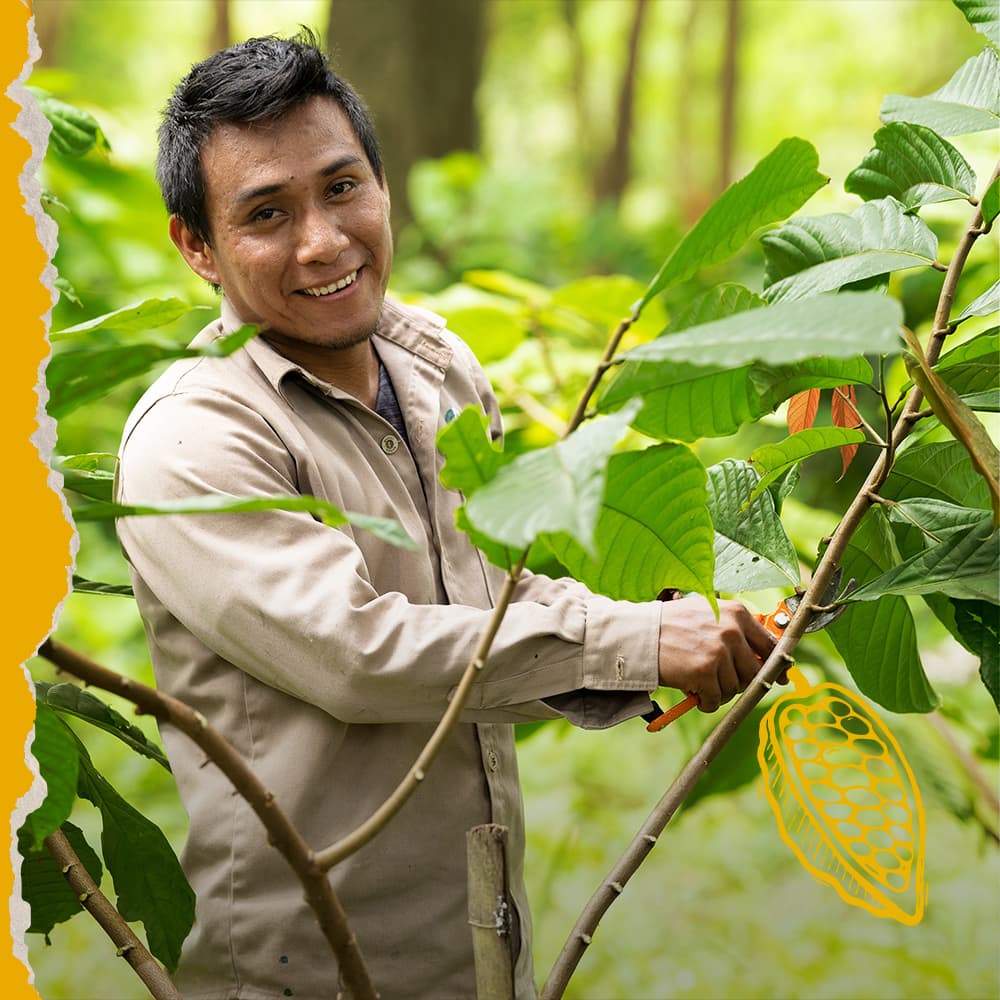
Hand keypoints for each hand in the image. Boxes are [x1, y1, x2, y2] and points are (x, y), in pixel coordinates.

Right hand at [656, 595, 775, 712]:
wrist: (640, 635)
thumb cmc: (672, 626)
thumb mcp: (708, 614)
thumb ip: (736, 630)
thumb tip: (766, 658)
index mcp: (736, 613)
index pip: (770, 644)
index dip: (776, 665)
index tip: (779, 676)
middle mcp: (731, 631)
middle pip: (754, 671)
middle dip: (739, 681)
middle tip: (719, 679)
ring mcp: (718, 652)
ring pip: (735, 688)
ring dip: (719, 691)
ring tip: (700, 679)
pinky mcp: (704, 672)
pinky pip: (716, 700)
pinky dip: (706, 702)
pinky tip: (693, 690)